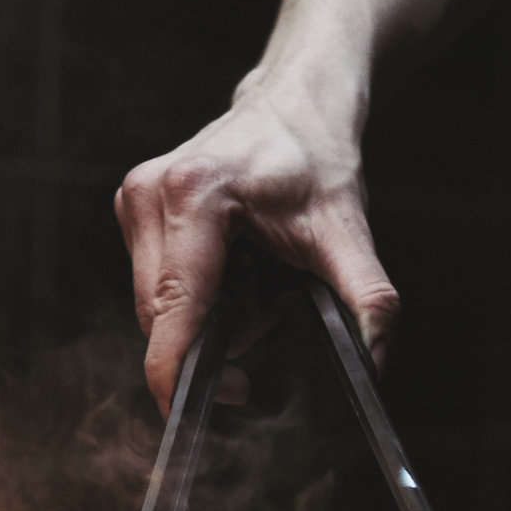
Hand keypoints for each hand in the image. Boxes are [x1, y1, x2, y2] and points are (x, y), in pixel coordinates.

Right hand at [116, 86, 398, 413]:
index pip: (171, 309)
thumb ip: (366, 296)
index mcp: (194, 197)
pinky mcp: (133, 207)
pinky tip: (232, 264)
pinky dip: (196, 292)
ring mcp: (134, 199)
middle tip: (269, 309)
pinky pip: (155, 283)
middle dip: (214, 335)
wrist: (295, 101)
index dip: (176, 372)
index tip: (195, 409)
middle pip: (161, 316)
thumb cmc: (315, 155)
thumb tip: (377, 359)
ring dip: (206, 314)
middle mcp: (150, 195)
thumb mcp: (347, 228)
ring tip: (254, 275)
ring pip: (157, 305)